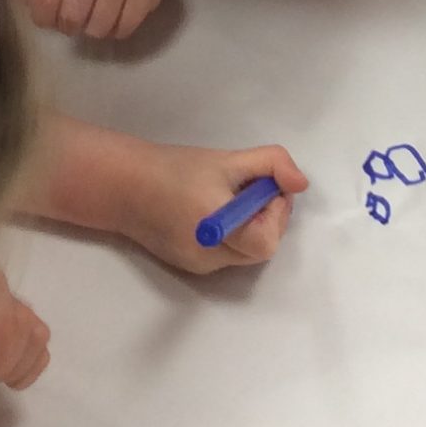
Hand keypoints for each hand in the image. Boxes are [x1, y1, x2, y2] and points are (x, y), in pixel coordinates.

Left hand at [13, 0, 165, 39]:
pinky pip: (123, 30)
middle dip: (68, 26)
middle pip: (71, 18)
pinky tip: (113, 15)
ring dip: (92, 30)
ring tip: (93, 15)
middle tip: (72, 18)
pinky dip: (115, 31)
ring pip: (98, 28)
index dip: (42, 17)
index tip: (49, 14)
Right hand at [121, 139, 308, 273]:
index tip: (264, 188)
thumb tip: (300, 184)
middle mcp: (208, 257)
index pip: (265, 241)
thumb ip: (271, 163)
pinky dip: (233, 235)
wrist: (124, 187)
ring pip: (246, 254)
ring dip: (251, 226)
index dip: (275, 214)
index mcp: (216, 228)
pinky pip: (228, 255)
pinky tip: (214, 212)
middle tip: (253, 188)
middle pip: (261, 250)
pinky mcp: (191, 268)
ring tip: (229, 197)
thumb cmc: (175, 169)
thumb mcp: (227, 158)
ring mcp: (199, 267)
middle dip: (267, 218)